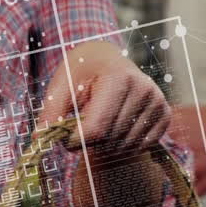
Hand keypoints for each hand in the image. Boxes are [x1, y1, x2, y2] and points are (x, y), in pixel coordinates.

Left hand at [37, 41, 169, 156]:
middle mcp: (143, 88)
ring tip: (97, 128)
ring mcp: (157, 101)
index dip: (76, 141)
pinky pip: (142, 146)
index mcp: (118, 77)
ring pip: (127, 146)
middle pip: (111, 139)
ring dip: (106, 146)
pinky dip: (124, 146)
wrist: (106, 60)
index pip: (97, 129)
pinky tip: (114, 130)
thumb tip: (41, 138)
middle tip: (80, 129)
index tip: (65, 139)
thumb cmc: (81, 72)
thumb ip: (51, 111)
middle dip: (90, 143)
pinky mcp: (164, 113)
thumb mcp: (61, 84)